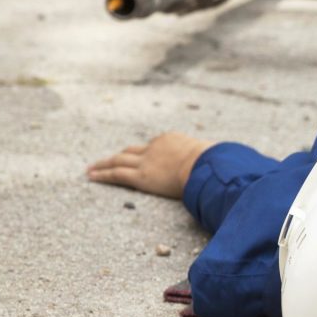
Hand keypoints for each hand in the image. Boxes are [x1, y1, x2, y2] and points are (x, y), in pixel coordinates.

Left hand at [87, 132, 212, 198]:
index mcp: (171, 140)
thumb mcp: (214, 157)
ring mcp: (146, 161)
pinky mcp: (141, 176)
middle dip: (120, 155)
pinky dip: (102, 175)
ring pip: (118, 160)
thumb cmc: (215, 163)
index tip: (140, 156)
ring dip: (104, 164)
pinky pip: (116, 174)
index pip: (154, 146)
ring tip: (92, 168)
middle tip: (108, 158)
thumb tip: (226, 162)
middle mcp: (155, 148)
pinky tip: (90, 176)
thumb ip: (213, 159)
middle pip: (131, 150)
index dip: (145, 152)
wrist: (205, 165)